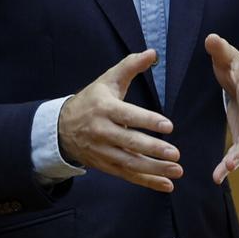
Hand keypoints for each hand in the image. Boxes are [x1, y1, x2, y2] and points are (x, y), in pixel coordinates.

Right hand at [58, 50, 181, 191]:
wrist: (61, 127)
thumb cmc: (92, 99)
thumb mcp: (109, 79)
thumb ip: (131, 65)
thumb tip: (153, 52)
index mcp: (104, 108)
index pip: (128, 115)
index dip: (147, 121)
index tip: (168, 126)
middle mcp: (102, 131)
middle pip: (129, 142)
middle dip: (153, 149)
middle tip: (175, 153)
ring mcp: (103, 151)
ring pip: (130, 163)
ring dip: (154, 169)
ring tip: (176, 171)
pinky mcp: (105, 165)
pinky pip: (127, 175)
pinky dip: (147, 182)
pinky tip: (166, 185)